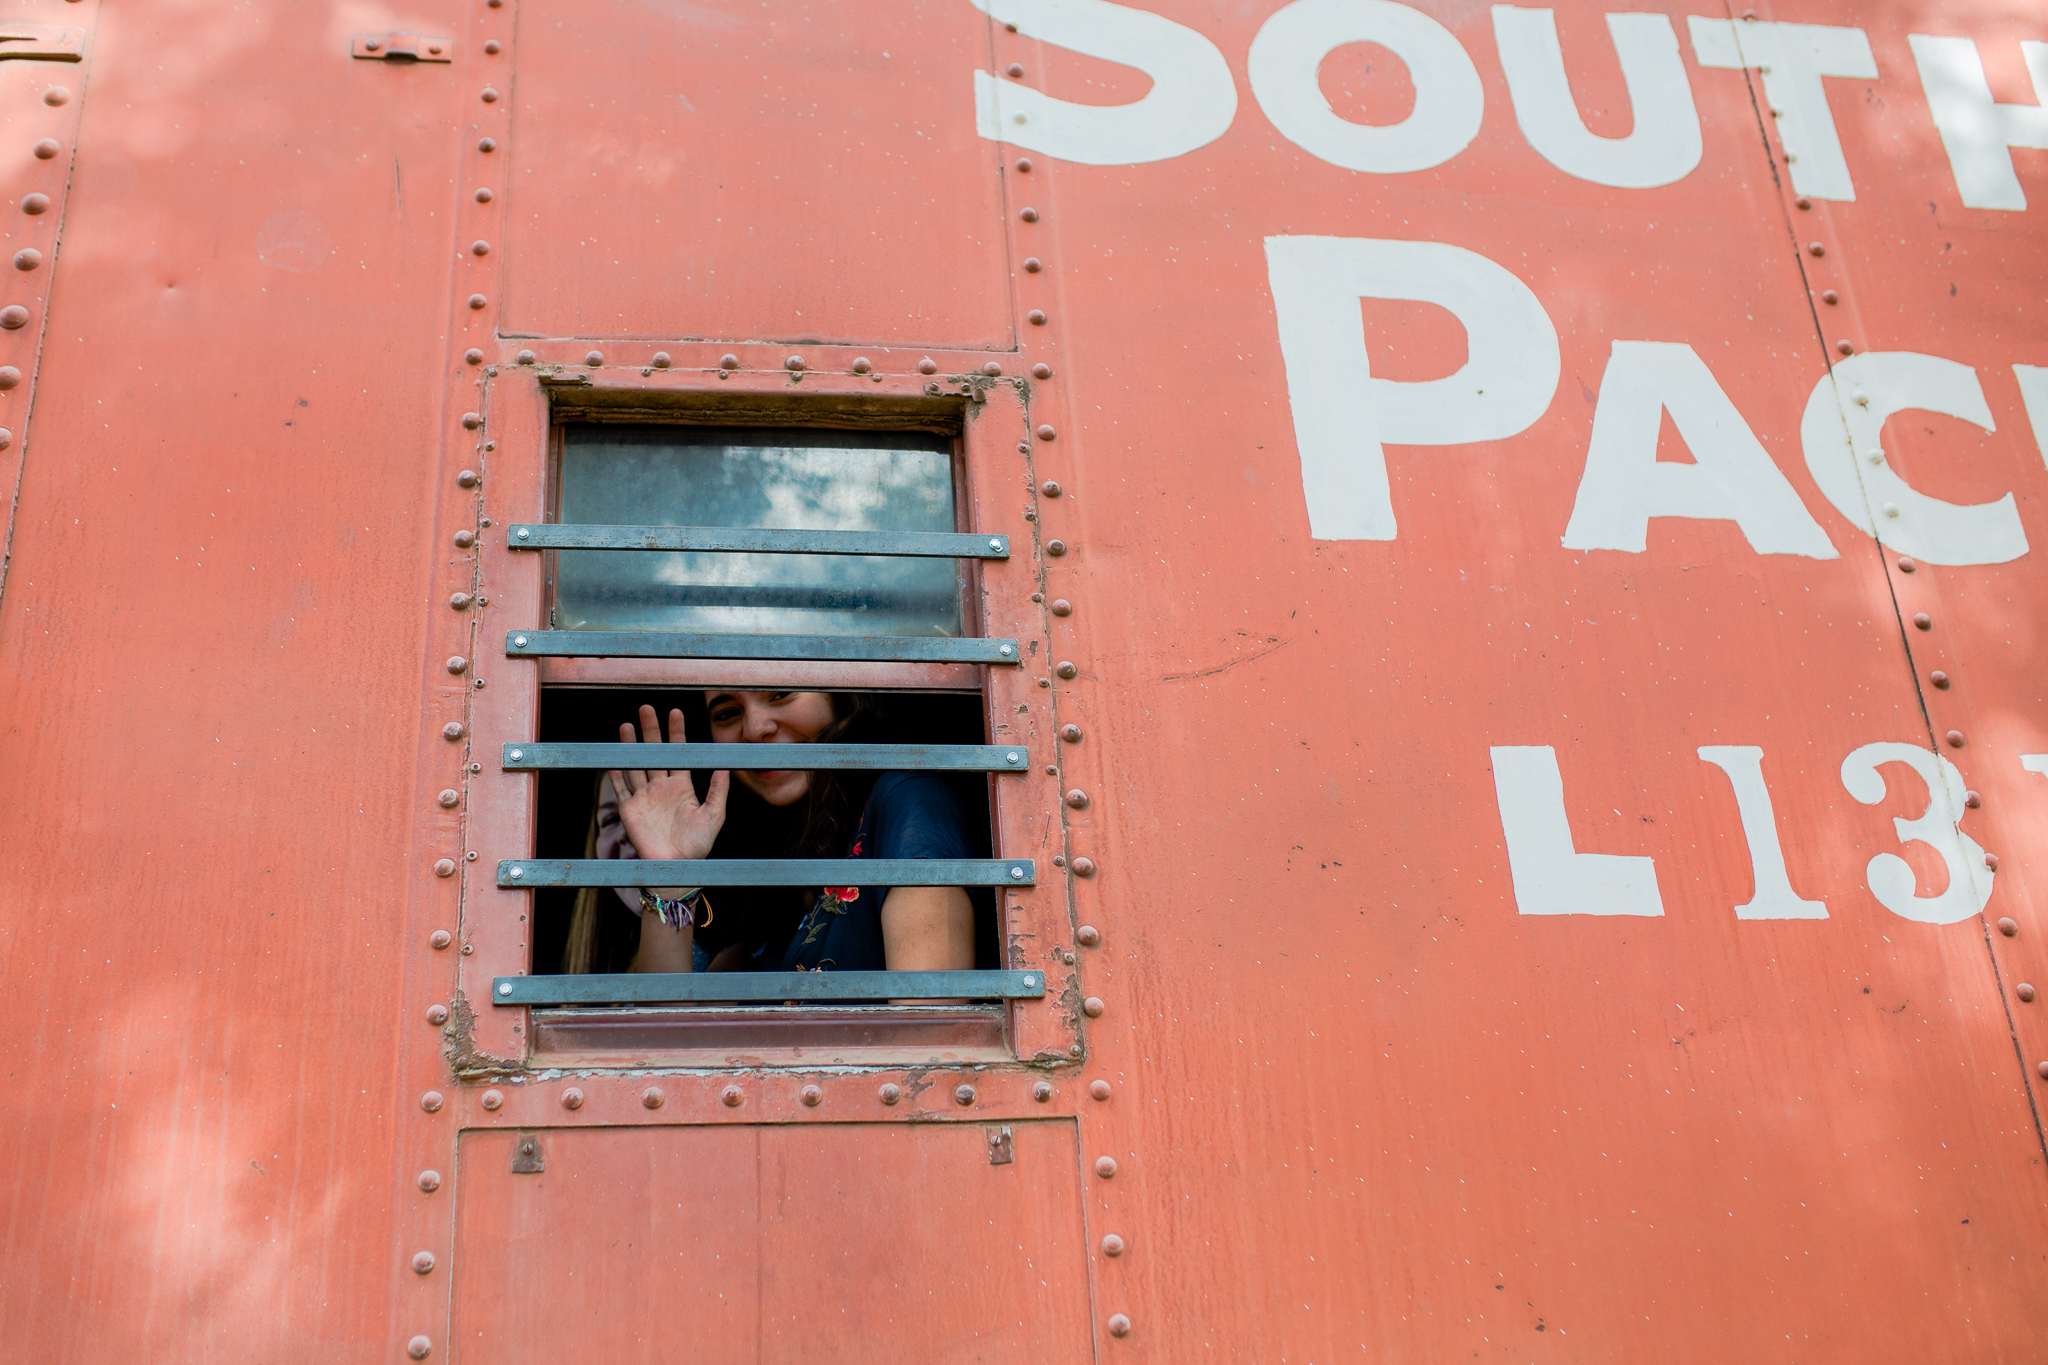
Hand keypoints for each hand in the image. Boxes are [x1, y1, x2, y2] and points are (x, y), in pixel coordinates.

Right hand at [607, 705, 729, 864]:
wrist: (677, 867)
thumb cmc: (698, 845)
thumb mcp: (714, 814)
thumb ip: (718, 789)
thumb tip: (726, 765)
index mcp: (681, 786)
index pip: (677, 753)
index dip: (675, 732)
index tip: (675, 712)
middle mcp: (661, 788)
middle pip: (653, 753)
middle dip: (650, 731)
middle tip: (646, 709)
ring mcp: (644, 798)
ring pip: (635, 766)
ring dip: (630, 747)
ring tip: (626, 725)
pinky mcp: (630, 811)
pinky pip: (621, 789)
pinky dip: (617, 775)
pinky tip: (613, 759)